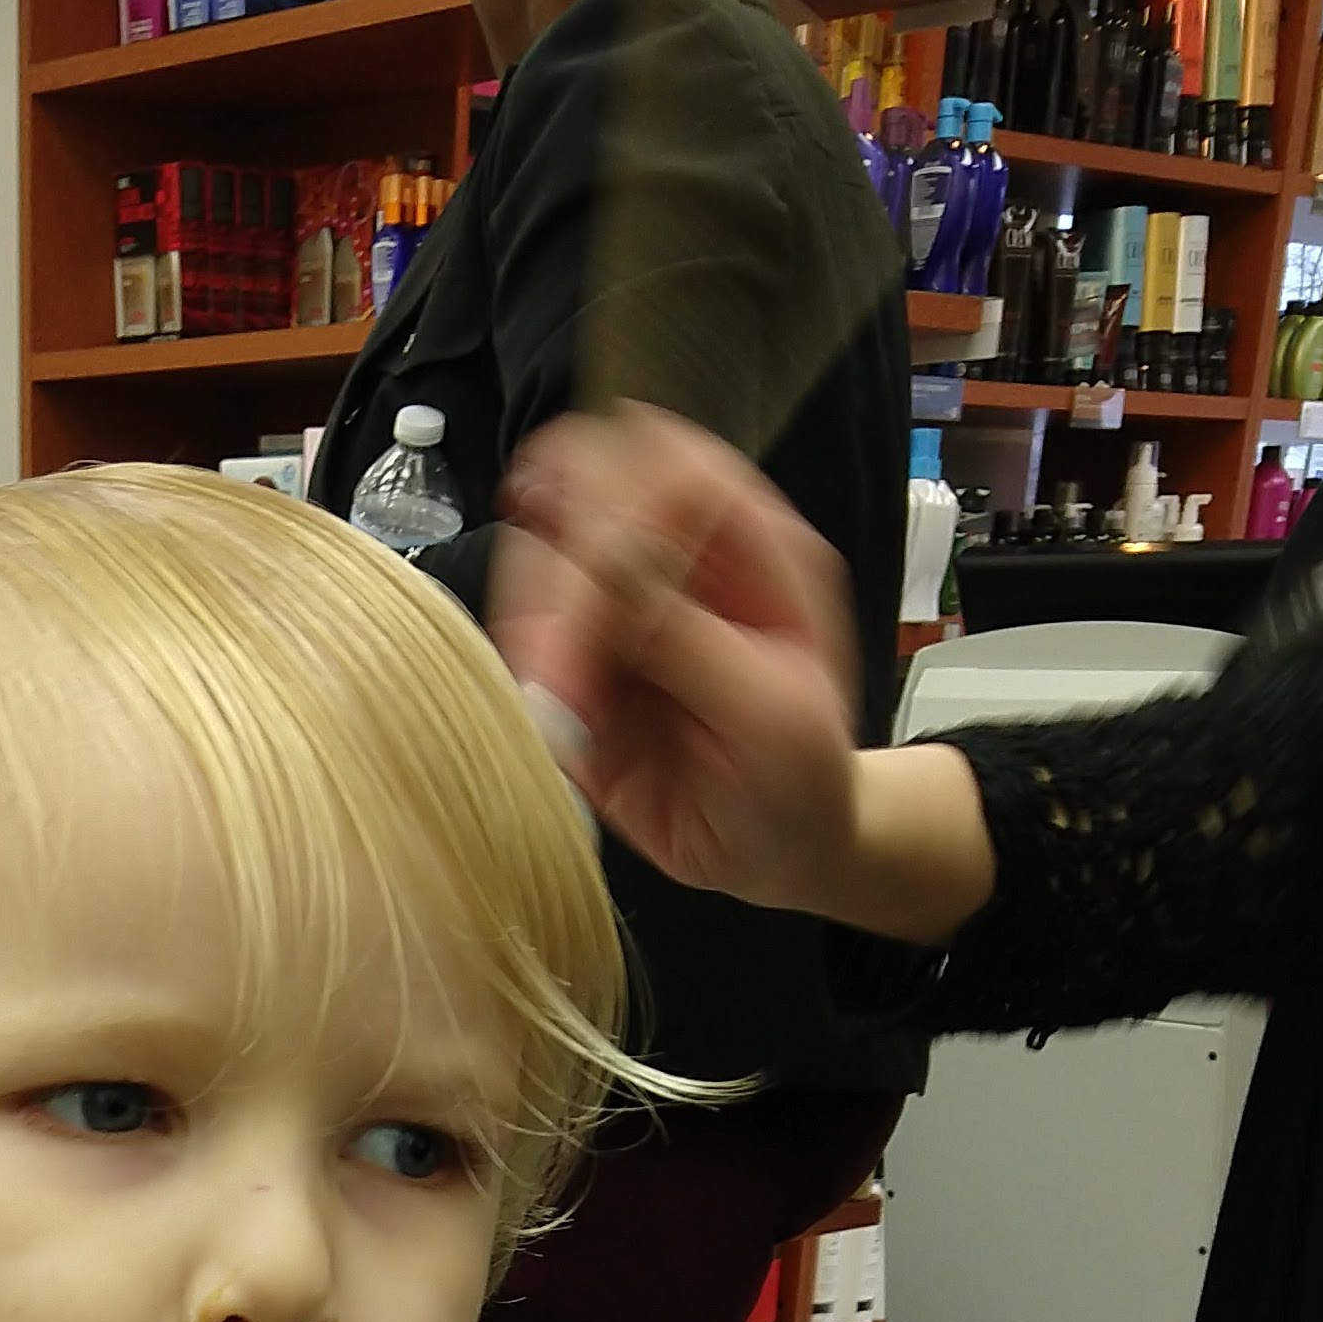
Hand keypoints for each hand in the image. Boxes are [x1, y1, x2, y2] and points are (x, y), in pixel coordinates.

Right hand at [488, 407, 996, 944]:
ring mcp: (617, 606)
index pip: (670, 469)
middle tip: (562, 668)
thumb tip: (611, 556)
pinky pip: (521, 640)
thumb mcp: (768, 711)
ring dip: (535, 633)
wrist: (777, 852)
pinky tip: (557, 724)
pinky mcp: (575, 662)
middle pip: (583, 500)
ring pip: (535, 564)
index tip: (602, 572)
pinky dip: (525, 677)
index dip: (625, 507)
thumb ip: (689, 634)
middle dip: (563, 583)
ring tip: (565, 714)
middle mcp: (674, 557)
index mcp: (747, 543)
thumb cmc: (801, 779)